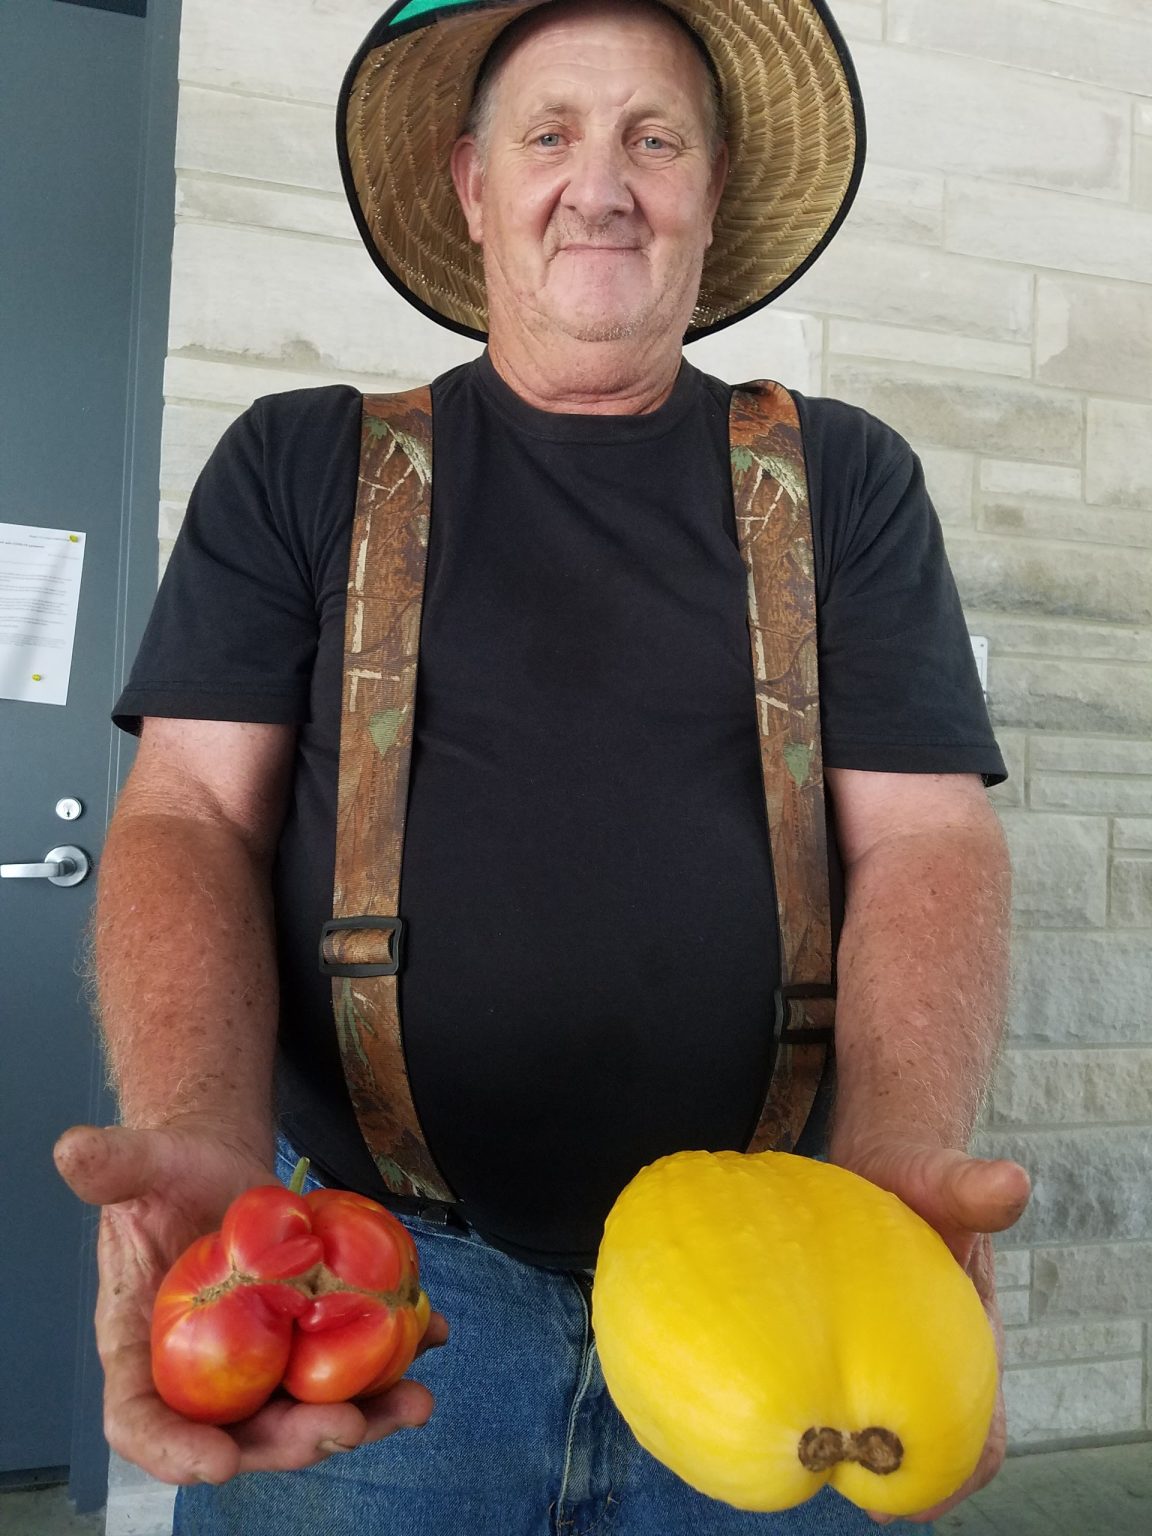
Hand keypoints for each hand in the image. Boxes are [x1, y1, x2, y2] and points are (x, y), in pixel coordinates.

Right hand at [54, 1122, 448, 1484]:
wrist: (221, 1169)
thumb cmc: (171, 1176)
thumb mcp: (142, 1165)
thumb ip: (110, 1166)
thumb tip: (73, 1149)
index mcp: (142, 1350)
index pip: (142, 1421)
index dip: (176, 1452)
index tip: (220, 1461)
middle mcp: (203, 1374)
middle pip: (243, 1431)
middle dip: (295, 1439)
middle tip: (346, 1425)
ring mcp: (262, 1362)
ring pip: (307, 1410)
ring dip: (363, 1416)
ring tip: (414, 1402)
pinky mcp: (309, 1338)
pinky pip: (352, 1364)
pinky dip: (395, 1358)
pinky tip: (431, 1334)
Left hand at [828, 1140, 1030, 1526]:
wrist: (887, 1154)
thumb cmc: (920, 1174)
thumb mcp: (942, 1178)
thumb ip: (971, 1186)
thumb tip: (1009, 1183)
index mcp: (969, 1338)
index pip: (981, 1425)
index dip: (960, 1469)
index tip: (919, 1500)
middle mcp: (932, 1352)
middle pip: (930, 1440)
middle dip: (903, 1478)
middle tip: (864, 1500)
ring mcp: (888, 1345)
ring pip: (881, 1417)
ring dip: (859, 1451)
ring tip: (819, 1470)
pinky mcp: (848, 1333)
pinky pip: (840, 1382)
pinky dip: (823, 1403)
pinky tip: (781, 1404)